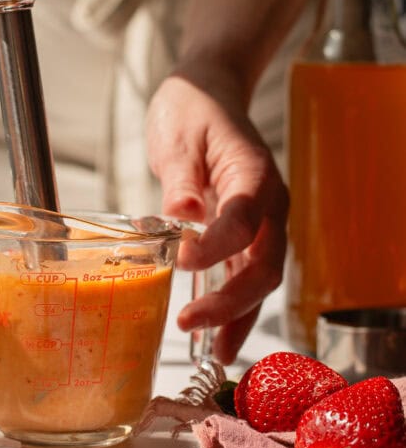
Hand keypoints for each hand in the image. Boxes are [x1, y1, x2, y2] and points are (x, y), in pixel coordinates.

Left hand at [146, 61, 288, 364]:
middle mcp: (266, 205)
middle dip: (232, 301)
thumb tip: (182, 213)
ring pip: (260, 279)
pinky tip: (214, 339)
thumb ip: (181, 175)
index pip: (242, 221)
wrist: (209, 94)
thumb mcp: (180, 132)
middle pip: (264, 263)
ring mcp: (259, 222)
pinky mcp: (243, 234)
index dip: (214, 248)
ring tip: (214, 353)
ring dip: (238, 316)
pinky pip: (245, 277)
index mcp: (253, 175)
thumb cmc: (193, 108)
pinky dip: (233, 308)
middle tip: (191, 323)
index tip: (180, 263)